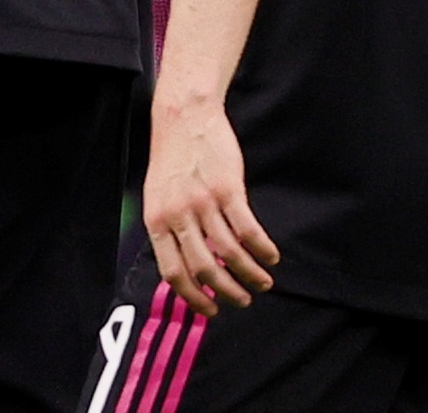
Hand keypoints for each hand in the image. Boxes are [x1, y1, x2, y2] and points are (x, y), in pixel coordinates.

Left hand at [143, 94, 278, 316]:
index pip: (173, 273)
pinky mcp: (228, 188)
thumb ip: (168, 230)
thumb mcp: (157, 197)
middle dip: (226, 292)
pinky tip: (270, 256)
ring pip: (229, 252)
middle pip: (204, 268)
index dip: (193, 298)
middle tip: (242, 301)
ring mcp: (204, 202)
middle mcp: (178, 215)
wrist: (184, 116)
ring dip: (249, 274)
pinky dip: (261, 248)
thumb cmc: (171, 159)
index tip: (211, 310)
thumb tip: (184, 268)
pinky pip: (247, 228)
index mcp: (156, 221)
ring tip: (262, 283)